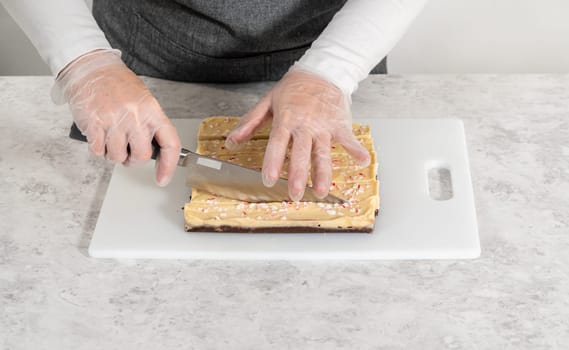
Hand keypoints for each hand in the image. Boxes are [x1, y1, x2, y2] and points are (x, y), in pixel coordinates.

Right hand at [52, 50, 180, 185]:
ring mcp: (114, 121)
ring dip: (113, 154)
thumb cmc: (117, 84)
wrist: (90, 68)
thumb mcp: (144, 101)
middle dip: (134, 161)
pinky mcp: (94, 124)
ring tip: (111, 139)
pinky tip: (99, 134)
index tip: (162, 179)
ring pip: (117, 157)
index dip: (168, 166)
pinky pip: (98, 151)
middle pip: (141, 156)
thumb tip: (155, 152)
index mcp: (152, 111)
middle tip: (128, 154)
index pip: (170, 144)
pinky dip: (98, 148)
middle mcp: (135, 117)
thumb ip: (150, 125)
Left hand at [225, 67, 369, 200]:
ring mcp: (324, 126)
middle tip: (295, 194)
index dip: (273, 162)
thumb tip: (231, 142)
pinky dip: (356, 150)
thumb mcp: (267, 102)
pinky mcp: (340, 124)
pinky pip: (348, 139)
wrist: (321, 71)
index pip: (278, 144)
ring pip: (323, 153)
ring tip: (322, 191)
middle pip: (301, 153)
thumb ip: (250, 123)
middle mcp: (305, 126)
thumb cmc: (293, 89)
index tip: (269, 180)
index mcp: (286, 120)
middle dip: (299, 175)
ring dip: (324, 173)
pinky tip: (362, 162)